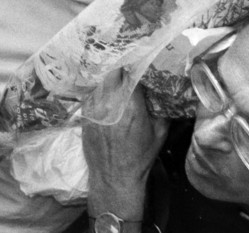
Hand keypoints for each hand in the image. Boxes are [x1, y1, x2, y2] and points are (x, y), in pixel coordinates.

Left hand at [83, 83, 168, 219]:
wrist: (115, 177)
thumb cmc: (140, 157)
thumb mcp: (159, 133)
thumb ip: (162, 110)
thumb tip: (163, 93)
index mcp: (132, 107)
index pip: (131, 75)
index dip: (135, 70)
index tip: (139, 70)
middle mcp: (111, 104)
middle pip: (113, 74)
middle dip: (121, 73)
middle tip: (127, 77)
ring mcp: (95, 110)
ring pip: (101, 83)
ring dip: (109, 83)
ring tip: (116, 88)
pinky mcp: (85, 116)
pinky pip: (91, 96)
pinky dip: (99, 94)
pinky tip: (105, 100)